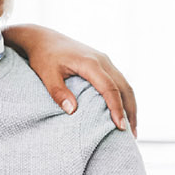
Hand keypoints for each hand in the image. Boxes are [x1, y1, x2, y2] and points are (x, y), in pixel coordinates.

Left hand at [4, 24, 137, 135]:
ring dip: (130, 106)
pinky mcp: (104, 64)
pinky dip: (124, 98)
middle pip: (124, 88)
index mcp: (90, 63)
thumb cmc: (44, 57)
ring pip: (125, 85)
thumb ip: (58, 92)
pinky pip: (119, 82)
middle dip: (130, 111)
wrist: (44, 39)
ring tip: (131, 129)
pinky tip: (123, 112)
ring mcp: (105, 61)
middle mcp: (103, 61)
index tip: (120, 127)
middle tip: (130, 135)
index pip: (109, 88)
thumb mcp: (46, 75)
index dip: (116, 108)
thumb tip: (72, 111)